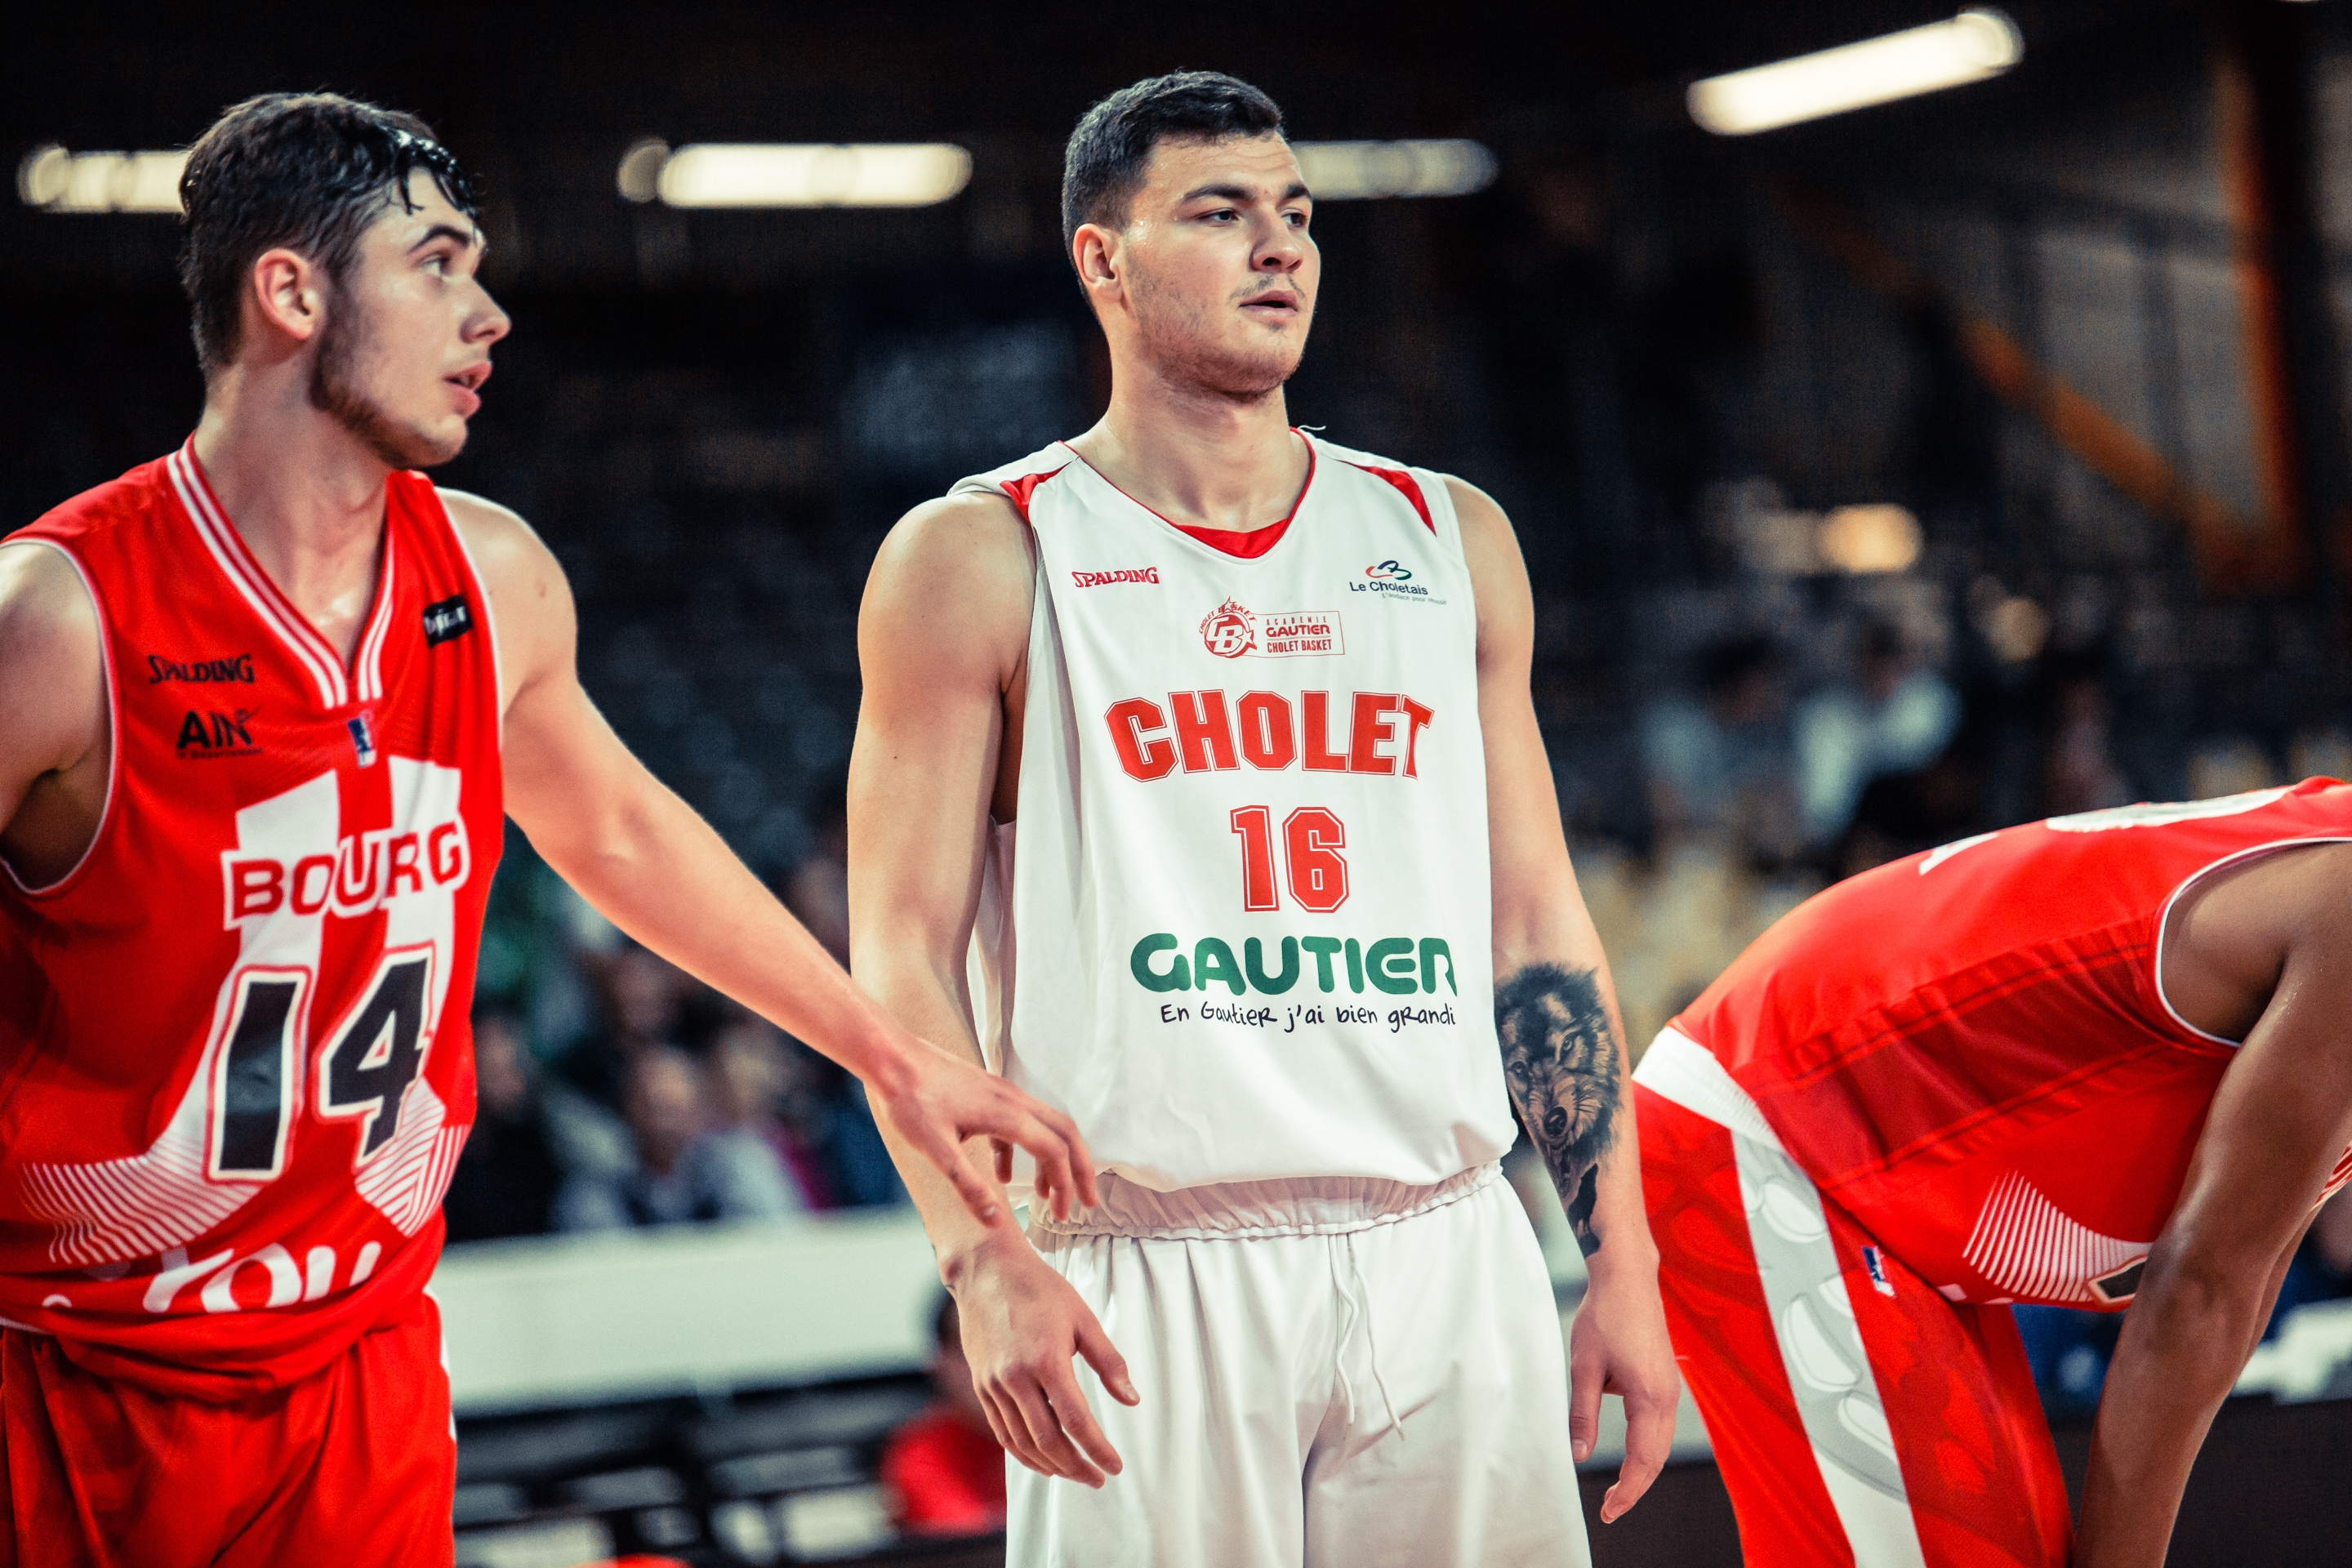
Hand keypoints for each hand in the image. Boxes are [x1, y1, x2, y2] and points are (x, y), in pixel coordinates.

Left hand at [870, 1036, 1098, 1226]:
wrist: (892, 1058)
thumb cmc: (910, 1100)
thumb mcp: (936, 1150)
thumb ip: (968, 1186)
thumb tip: (996, 1221)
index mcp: (1008, 1114)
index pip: (1055, 1151)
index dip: (1066, 1185)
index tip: (1064, 1215)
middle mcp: (1014, 1099)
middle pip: (1065, 1133)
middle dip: (1079, 1170)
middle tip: (1086, 1202)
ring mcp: (1002, 1093)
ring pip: (1045, 1126)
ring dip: (1052, 1161)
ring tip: (1045, 1196)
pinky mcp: (987, 1093)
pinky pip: (1018, 1124)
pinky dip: (1022, 1151)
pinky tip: (1002, 1175)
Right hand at [950, 1231, 1140, 1485]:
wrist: (986, 1271)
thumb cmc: (1040, 1289)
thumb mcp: (1083, 1318)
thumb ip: (1109, 1362)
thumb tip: (1132, 1399)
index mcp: (1046, 1360)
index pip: (1076, 1420)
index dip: (1097, 1449)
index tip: (1115, 1466)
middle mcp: (1015, 1378)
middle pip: (1048, 1440)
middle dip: (1076, 1466)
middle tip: (1098, 1478)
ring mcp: (993, 1385)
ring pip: (1022, 1442)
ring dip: (1051, 1466)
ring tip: (1075, 1473)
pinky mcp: (981, 1386)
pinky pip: (1002, 1432)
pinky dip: (1023, 1454)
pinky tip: (1043, 1461)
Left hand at [1568, 1257, 1679, 1522]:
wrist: (1627, 1277)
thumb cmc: (1605, 1316)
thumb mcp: (1583, 1367)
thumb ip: (1582, 1415)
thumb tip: (1580, 1455)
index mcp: (1650, 1397)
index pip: (1642, 1460)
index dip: (1627, 1491)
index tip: (1609, 1511)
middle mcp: (1668, 1396)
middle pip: (1657, 1457)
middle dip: (1636, 1487)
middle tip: (1611, 1508)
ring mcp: (1670, 1387)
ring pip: (1661, 1442)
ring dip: (1642, 1467)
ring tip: (1617, 1487)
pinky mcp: (1664, 1378)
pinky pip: (1659, 1423)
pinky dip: (1646, 1444)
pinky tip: (1626, 1447)